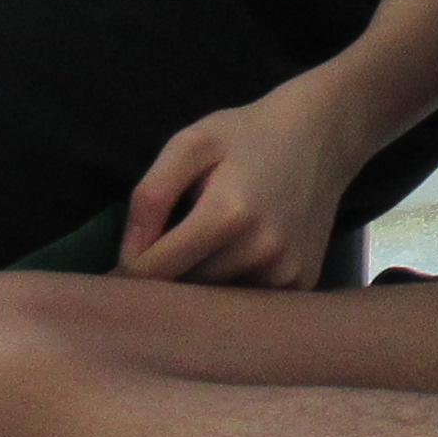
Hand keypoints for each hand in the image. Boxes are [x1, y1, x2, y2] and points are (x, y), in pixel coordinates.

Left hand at [120, 93, 359, 287]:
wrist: (323, 135)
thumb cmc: (247, 135)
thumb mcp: (189, 145)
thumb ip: (150, 197)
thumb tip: (127, 257)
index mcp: (227, 214)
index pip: (156, 271)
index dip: (126, 272)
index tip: (115, 271)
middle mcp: (262, 251)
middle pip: (186, 290)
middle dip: (166, 277)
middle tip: (162, 253)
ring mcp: (287, 272)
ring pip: (217, 301)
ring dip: (202, 284)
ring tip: (205, 249)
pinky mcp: (304, 282)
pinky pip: (249, 301)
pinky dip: (235, 285)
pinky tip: (240, 254)